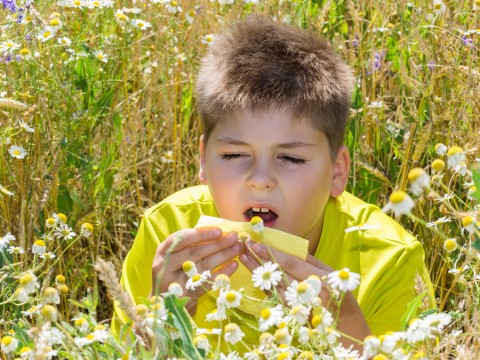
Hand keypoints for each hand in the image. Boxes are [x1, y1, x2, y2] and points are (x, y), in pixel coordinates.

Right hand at [151, 227, 243, 314]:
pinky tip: (234, 265)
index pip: (181, 239)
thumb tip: (219, 232)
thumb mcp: (176, 255)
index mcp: (163, 251)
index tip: (219, 231)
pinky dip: (223, 273)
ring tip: (238, 248)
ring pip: (204, 266)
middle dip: (217, 244)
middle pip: (195, 253)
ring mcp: (176, 283)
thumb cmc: (174, 271)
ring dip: (223, 255)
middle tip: (234, 237)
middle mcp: (166, 267)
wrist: (166, 303)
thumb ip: (191, 244)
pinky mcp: (188, 296)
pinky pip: (209, 282)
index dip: (200, 234)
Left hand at [240, 241, 369, 350]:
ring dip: (256, 271)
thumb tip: (290, 246)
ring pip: (271, 284)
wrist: (345, 326)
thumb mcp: (331, 274)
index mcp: (318, 279)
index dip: (271, 253)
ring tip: (243, 257)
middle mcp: (306, 293)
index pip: (289, 263)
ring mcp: (297, 305)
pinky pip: (273, 295)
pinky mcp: (291, 313)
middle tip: (244, 247)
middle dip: (258, 259)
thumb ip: (311, 260)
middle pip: (277, 273)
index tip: (256, 243)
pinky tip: (253, 274)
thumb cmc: (340, 295)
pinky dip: (263, 284)